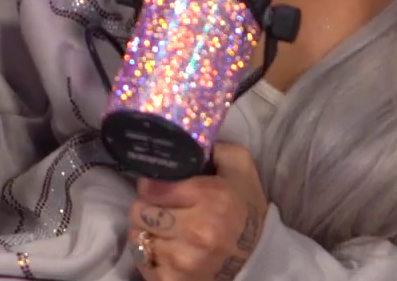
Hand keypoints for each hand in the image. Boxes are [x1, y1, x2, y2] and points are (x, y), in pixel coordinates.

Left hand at [126, 145, 268, 280]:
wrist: (259, 259)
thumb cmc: (244, 210)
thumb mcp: (239, 168)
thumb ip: (213, 147)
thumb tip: (185, 135)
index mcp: (211, 198)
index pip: (151, 186)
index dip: (153, 184)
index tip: (161, 187)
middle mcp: (197, 231)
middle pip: (139, 210)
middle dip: (148, 206)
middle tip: (164, 208)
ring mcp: (184, 260)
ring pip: (137, 234)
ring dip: (148, 230)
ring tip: (167, 229)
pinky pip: (141, 258)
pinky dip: (150, 252)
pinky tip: (168, 248)